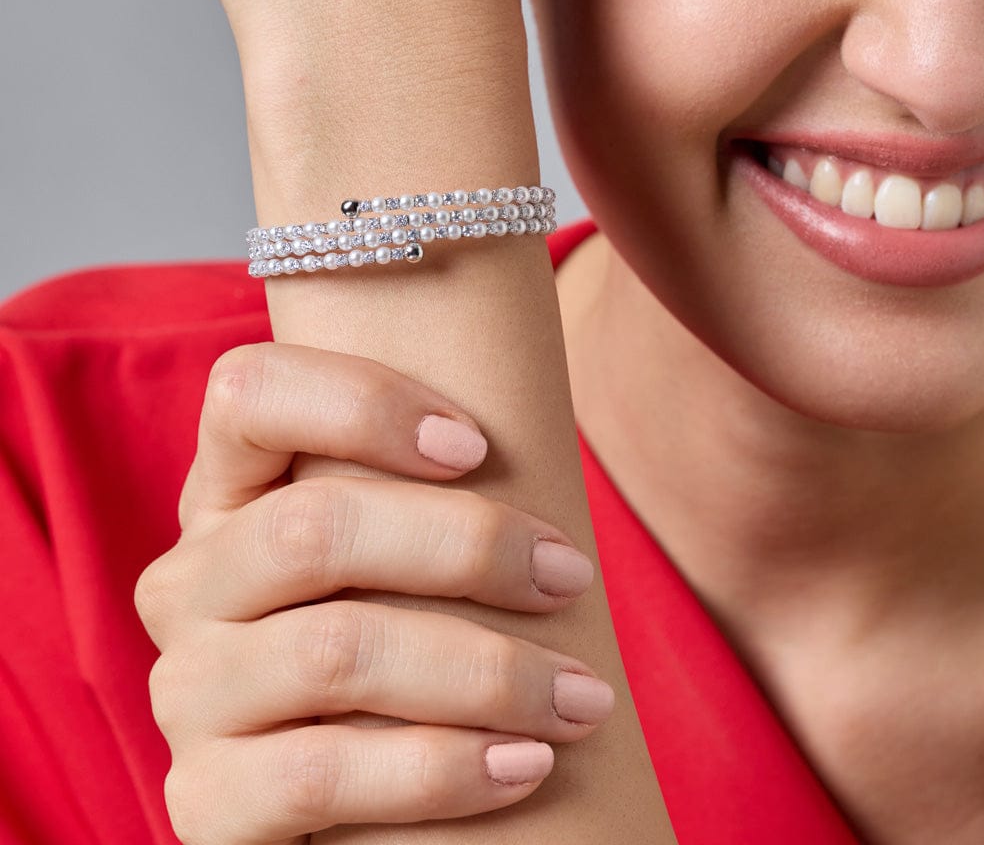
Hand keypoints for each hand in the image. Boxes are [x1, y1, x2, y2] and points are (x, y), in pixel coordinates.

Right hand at [135, 342, 613, 843]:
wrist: (364, 799)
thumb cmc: (411, 626)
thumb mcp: (400, 544)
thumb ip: (428, 483)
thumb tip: (531, 414)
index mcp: (228, 493)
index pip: (248, 394)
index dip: (361, 404)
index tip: (478, 446)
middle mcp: (191, 583)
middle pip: (312, 527)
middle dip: (469, 546)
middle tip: (571, 575)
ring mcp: (188, 693)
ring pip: (333, 653)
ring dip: (485, 673)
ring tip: (579, 696)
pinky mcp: (205, 802)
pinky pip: (321, 777)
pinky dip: (441, 768)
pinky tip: (525, 764)